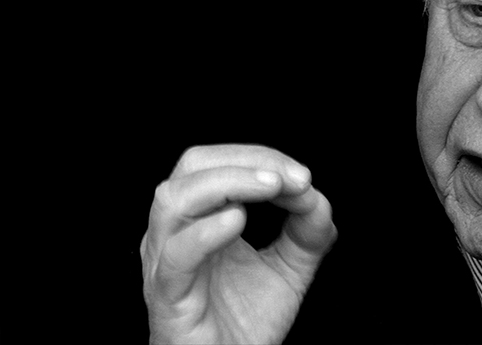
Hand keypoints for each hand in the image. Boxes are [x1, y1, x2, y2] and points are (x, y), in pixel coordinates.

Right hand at [140, 144, 336, 343]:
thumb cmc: (246, 323)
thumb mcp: (289, 267)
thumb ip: (308, 231)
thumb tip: (316, 197)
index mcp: (198, 219)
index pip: (217, 162)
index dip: (261, 159)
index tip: (303, 177)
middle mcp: (174, 233)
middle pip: (192, 166)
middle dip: (246, 161)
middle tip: (291, 178)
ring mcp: (165, 263)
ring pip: (173, 200)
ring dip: (228, 182)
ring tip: (271, 187)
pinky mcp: (168, 297)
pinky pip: (175, 256)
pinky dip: (206, 232)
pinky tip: (238, 221)